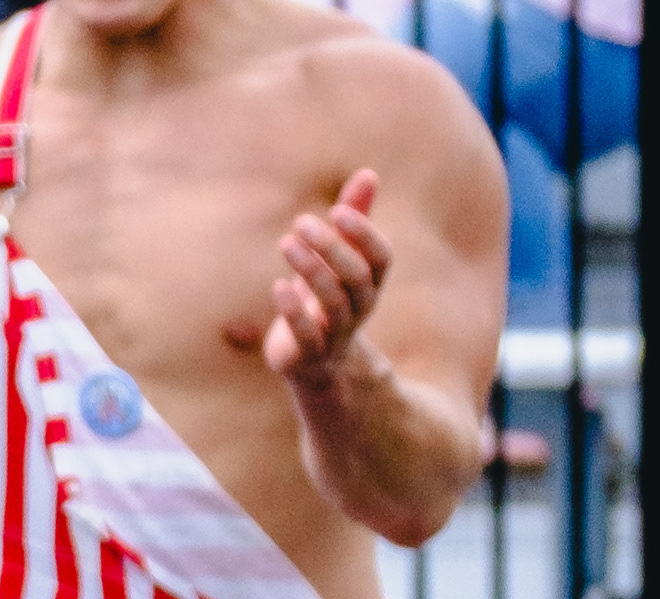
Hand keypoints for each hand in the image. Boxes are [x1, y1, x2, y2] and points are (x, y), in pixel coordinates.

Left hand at [249, 172, 391, 388]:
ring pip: (333, 303)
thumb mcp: (339, 259)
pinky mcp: (309, 354)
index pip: (380, 256)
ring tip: (286, 244)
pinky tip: (279, 286)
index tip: (337, 210)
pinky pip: (307, 334)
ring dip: (310, 270)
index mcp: (370, 284)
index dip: (364, 233)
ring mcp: (336, 333)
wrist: (316, 365)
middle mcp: (360, 308)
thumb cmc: (326, 300)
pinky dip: (294, 311)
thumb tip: (369, 173)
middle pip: (356, 276)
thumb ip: (354, 218)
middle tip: (301, 221)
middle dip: (330, 247)